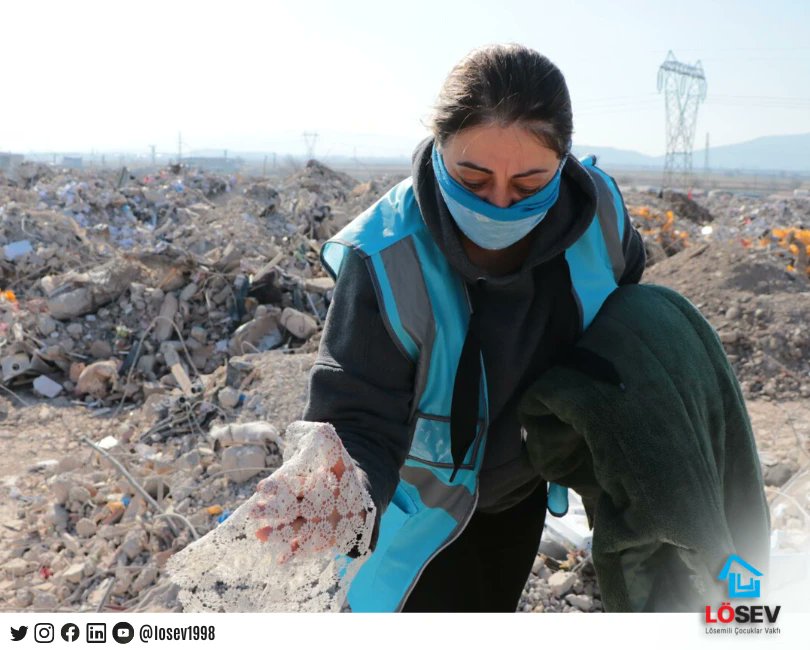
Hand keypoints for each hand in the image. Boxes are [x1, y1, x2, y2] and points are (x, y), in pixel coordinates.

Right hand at [247, 421, 373, 563]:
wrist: (357, 507)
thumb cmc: (346, 484)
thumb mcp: (343, 465)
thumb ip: (333, 448)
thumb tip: (323, 428)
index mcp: (308, 487)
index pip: (292, 486)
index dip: (279, 487)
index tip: (263, 488)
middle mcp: (304, 506)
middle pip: (286, 508)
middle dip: (270, 510)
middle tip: (253, 511)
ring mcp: (308, 524)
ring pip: (289, 528)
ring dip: (275, 532)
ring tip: (259, 536)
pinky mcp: (314, 541)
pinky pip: (302, 548)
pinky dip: (292, 554)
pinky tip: (280, 561)